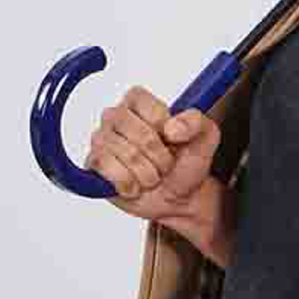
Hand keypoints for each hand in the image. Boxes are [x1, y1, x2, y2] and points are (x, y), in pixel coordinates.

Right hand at [84, 83, 229, 254]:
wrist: (178, 197)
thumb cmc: (185, 163)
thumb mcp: (205, 138)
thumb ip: (197, 123)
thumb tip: (172, 128)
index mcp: (138, 101)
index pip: (146, 105)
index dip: (164, 127)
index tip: (173, 139)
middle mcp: (115, 115)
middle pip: (139, 134)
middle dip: (160, 158)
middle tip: (165, 164)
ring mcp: (101, 139)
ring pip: (125, 155)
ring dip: (148, 174)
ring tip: (152, 176)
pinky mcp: (93, 164)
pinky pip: (107, 168)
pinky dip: (128, 184)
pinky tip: (134, 186)